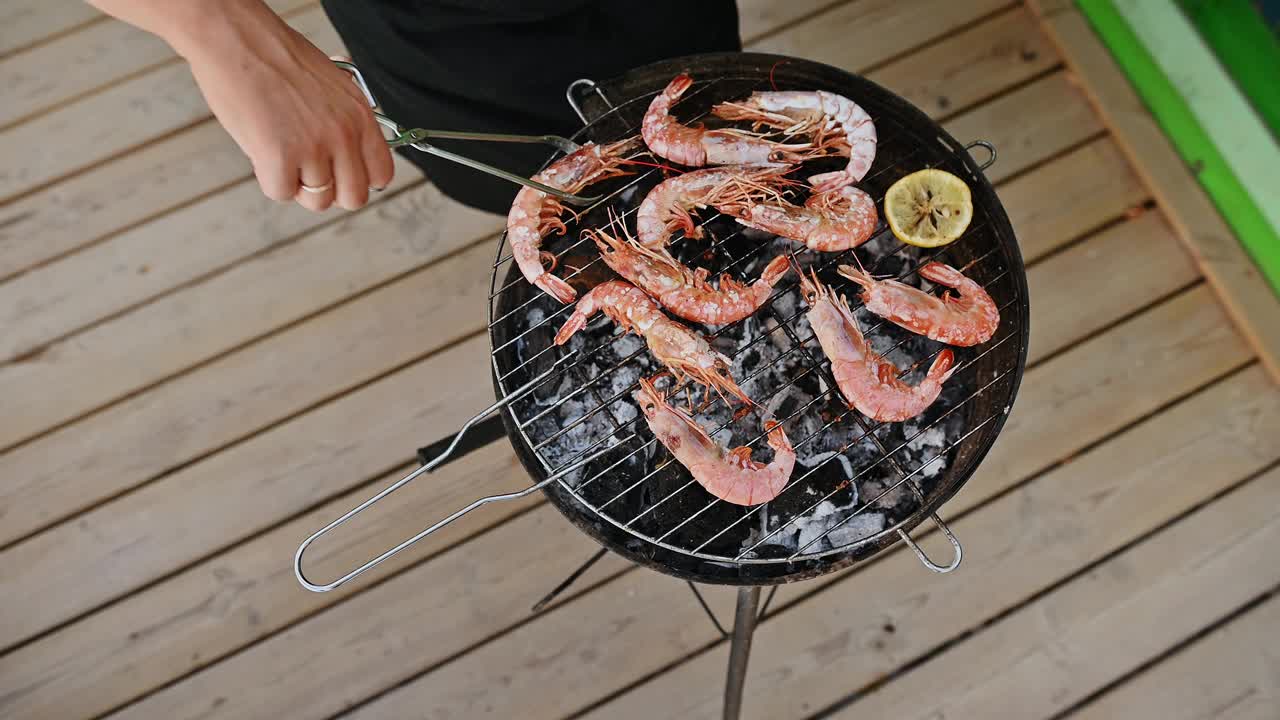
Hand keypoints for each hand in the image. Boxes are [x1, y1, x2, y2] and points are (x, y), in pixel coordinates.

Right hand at [167, 1, 393, 210]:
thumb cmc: (276, 58)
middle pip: (353, 198)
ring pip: (317, 200)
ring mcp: (314, 148)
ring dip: (296, 184)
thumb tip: (349, 155)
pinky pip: (281, 193)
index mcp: (361, 116)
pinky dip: (268, 179)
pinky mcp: (280, 157)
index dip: (360, 180)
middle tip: (307, 170)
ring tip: (281, 152)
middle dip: (330, 191)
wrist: (237, 39)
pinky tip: (262, 150)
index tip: (342, 175)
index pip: (381, 174)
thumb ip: (347, 123)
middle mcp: (344, 134)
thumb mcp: (333, 86)